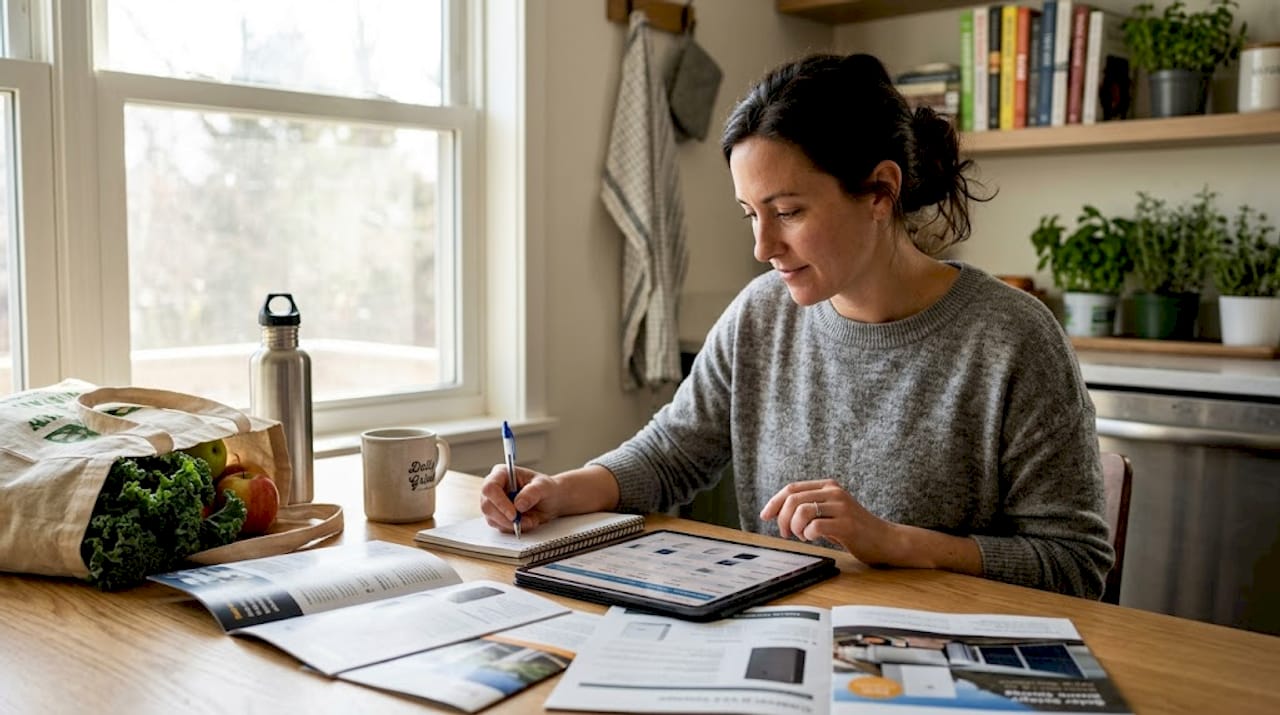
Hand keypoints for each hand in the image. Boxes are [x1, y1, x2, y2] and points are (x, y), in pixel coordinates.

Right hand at [478, 463, 567, 533]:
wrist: (550, 501)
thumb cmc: (546, 489)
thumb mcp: (544, 487)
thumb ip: (532, 493)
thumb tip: (519, 504)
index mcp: (502, 474)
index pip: (490, 488)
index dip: (499, 502)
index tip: (513, 514)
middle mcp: (494, 488)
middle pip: (487, 506)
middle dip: (505, 518)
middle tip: (522, 522)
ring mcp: (494, 503)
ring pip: (492, 519)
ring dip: (511, 524)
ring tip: (530, 521)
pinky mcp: (497, 516)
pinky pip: (499, 526)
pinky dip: (513, 528)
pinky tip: (526, 522)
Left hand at [758, 478, 904, 565]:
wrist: (885, 540)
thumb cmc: (853, 529)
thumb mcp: (828, 512)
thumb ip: (807, 508)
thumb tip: (776, 512)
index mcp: (828, 485)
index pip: (792, 488)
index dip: (774, 502)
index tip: (764, 516)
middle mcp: (834, 492)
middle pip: (793, 499)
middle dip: (782, 518)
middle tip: (785, 533)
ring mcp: (842, 507)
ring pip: (802, 510)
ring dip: (795, 527)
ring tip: (801, 536)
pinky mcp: (847, 524)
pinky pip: (816, 526)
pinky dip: (808, 534)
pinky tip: (813, 538)